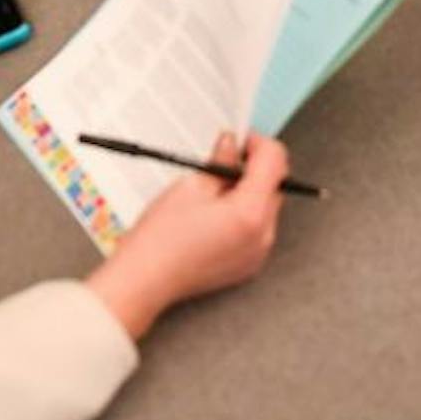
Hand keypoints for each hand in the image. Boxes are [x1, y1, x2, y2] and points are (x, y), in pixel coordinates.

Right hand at [85, 132, 287, 338]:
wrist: (145, 279)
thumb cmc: (162, 239)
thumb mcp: (192, 187)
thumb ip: (221, 162)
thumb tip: (231, 145)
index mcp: (251, 212)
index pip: (275, 161)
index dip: (257, 143)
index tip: (241, 140)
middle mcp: (263, 235)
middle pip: (274, 184)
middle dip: (253, 167)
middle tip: (224, 160)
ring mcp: (258, 253)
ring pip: (267, 206)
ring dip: (249, 190)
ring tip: (215, 190)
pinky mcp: (248, 264)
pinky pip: (258, 229)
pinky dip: (245, 214)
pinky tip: (216, 213)